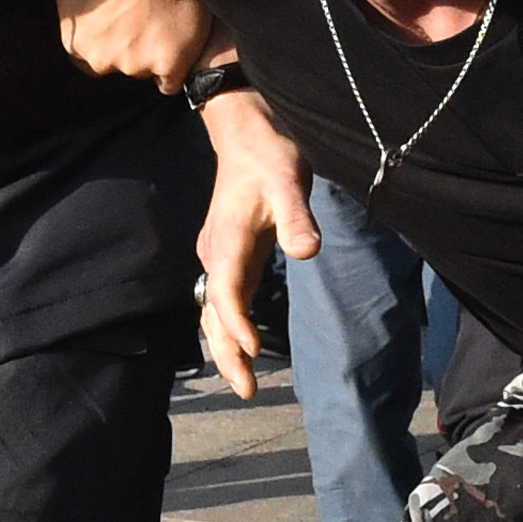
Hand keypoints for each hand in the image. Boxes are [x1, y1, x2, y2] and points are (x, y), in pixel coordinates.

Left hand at [50, 0, 210, 92]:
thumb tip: (64, 1)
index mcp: (74, 41)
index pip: (85, 55)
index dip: (104, 35)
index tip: (119, 18)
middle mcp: (101, 59)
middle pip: (116, 64)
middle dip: (127, 46)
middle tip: (143, 14)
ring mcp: (137, 64)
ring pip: (144, 70)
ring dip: (153, 52)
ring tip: (163, 18)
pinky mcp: (171, 64)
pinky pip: (171, 80)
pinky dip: (176, 66)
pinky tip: (178, 42)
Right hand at [195, 87, 317, 400]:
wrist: (246, 130)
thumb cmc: (270, 154)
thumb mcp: (290, 180)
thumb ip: (297, 217)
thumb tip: (308, 251)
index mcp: (227, 239)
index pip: (225, 292)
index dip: (236, 323)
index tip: (253, 350)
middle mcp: (216, 252)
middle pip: (214, 313)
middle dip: (227, 353)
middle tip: (246, 391)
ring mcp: (220, 254)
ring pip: (215, 310)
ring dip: (225, 346)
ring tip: (243, 381)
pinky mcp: (230, 253)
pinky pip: (223, 298)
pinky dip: (228, 325)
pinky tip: (242, 345)